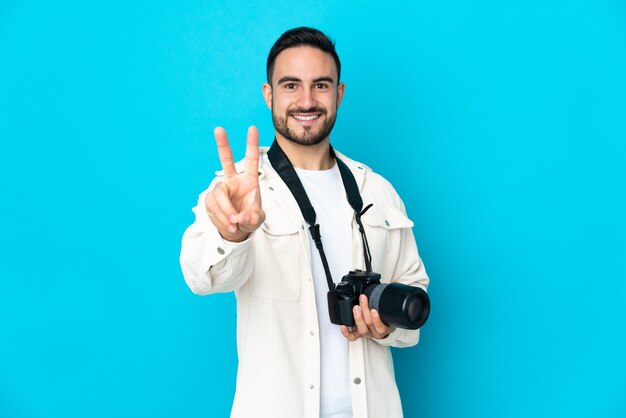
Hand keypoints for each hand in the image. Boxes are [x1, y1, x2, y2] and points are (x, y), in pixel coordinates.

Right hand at [205, 126, 265, 241]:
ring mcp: (221, 189)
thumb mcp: (257, 220)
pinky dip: (222, 218)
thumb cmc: (249, 219)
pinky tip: (229, 225)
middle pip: (226, 160)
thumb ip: (252, 217)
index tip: (252, 128)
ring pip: (219, 195)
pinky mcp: (210, 198)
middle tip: (219, 128)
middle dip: (222, 144)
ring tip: (235, 224)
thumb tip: (240, 216)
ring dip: (227, 211)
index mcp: (249, 180)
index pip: (251, 160)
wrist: (236, 229)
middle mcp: (233, 180)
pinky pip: (213, 206)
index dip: (251, 144)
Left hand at [340, 294, 394, 340]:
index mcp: (385, 328)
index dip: (377, 319)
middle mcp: (375, 332)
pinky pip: (352, 337)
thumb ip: (391, 296)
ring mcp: (366, 333)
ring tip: (356, 308)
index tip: (374, 309)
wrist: (382, 328)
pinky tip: (344, 325)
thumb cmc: (385, 318)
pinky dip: (346, 332)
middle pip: (369, 324)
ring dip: (358, 318)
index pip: (382, 327)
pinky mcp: (358, 335)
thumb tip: (395, 282)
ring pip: (362, 329)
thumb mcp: (390, 309)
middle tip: (362, 299)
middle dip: (365, 310)